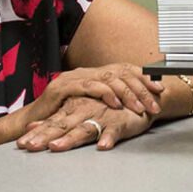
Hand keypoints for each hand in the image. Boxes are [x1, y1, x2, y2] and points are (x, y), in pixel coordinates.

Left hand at [15, 98, 149, 152]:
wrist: (137, 99)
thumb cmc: (106, 108)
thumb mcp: (79, 113)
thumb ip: (57, 121)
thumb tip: (31, 127)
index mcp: (73, 110)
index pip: (51, 123)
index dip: (35, 133)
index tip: (20, 144)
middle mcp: (84, 112)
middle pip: (61, 126)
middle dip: (44, 136)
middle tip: (30, 146)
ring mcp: (101, 117)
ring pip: (84, 128)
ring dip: (70, 138)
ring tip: (57, 147)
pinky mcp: (119, 122)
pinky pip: (113, 131)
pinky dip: (108, 137)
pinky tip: (102, 146)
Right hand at [33, 64, 162, 118]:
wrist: (32, 121)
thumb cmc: (62, 116)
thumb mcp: (90, 108)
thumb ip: (107, 102)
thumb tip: (135, 103)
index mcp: (94, 75)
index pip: (124, 70)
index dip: (143, 78)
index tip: (160, 90)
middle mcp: (86, 72)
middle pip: (120, 73)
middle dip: (140, 89)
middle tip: (154, 104)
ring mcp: (74, 78)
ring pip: (108, 78)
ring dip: (127, 93)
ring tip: (139, 106)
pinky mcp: (63, 87)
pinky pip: (89, 86)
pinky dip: (105, 93)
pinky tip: (116, 103)